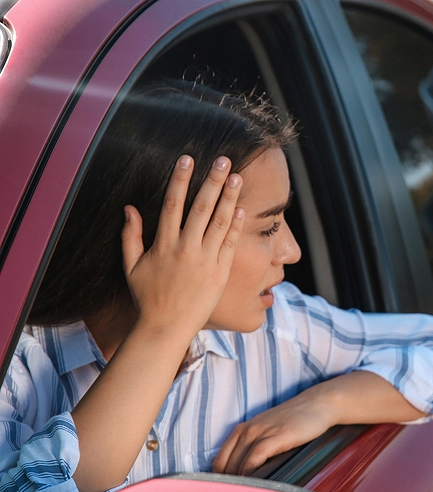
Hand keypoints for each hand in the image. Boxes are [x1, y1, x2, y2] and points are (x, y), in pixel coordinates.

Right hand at [121, 155, 243, 339]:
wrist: (166, 328)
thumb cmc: (147, 298)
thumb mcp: (130, 266)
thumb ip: (130, 235)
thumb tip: (129, 208)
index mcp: (163, 244)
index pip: (172, 204)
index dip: (180, 180)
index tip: (187, 159)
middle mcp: (185, 249)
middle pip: (200, 208)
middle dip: (212, 182)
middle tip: (224, 160)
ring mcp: (204, 261)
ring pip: (219, 223)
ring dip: (229, 198)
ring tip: (237, 177)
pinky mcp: (219, 273)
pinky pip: (229, 245)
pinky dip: (235, 226)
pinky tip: (241, 209)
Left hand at [211, 371, 425, 474]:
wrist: (318, 405)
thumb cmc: (296, 421)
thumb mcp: (270, 432)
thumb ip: (257, 449)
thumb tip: (250, 477)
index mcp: (242, 429)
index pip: (220, 460)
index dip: (219, 480)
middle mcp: (247, 430)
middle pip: (226, 464)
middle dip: (226, 485)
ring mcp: (261, 432)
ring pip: (238, 463)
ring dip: (238, 483)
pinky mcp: (275, 436)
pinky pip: (254, 458)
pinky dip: (250, 474)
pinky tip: (255, 486)